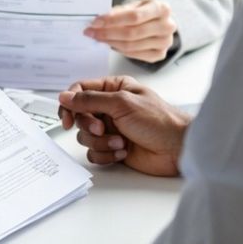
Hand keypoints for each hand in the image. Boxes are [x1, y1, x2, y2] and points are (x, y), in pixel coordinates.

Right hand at [58, 76, 190, 176]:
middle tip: (102, 129)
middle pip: (79, 115)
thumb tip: (64, 96)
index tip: (66, 118)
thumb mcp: (122, 103)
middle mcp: (110, 107)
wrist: (178, 149)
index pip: (80, 90)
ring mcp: (111, 128)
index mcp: (113, 88)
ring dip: (101, 142)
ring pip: (85, 136)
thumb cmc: (159, 121)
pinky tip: (123, 152)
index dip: (69, 103)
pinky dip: (106, 155)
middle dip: (89, 126)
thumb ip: (90, 99)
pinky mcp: (113, 148)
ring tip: (121, 143)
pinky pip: (94, 153)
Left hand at [84, 0, 176, 62]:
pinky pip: (133, 55)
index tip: (95, 22)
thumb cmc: (145, 11)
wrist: (160, 21)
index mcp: (162, 8)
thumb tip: (99, 20)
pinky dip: (119, 49)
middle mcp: (167, 26)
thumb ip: (119, 12)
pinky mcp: (160, 55)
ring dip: (110, 42)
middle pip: (132, 33)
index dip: (112, 20)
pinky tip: (110, 44)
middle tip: (91, 32)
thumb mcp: (134, 5)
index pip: (133, 16)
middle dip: (107, 33)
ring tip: (97, 38)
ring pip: (131, 46)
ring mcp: (165, 42)